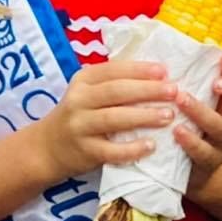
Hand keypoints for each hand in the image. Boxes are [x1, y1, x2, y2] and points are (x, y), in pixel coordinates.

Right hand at [34, 60, 179, 179]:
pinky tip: (151, 146)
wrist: (47, 147)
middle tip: (173, 91)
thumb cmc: (78, 116)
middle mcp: (78, 100)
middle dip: (147, 90)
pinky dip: (132, 148)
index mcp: (82, 81)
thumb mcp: (86, 93)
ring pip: (113, 118)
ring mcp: (79, 126)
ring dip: (143, 116)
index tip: (164, 71)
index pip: (112, 70)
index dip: (138, 70)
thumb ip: (113, 84)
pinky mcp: (85, 151)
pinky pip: (111, 150)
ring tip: (168, 115)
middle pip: (115, 92)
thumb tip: (158, 77)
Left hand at [175, 52, 221, 197]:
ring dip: (202, 111)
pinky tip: (176, 131)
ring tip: (181, 99)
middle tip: (216, 82)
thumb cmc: (188, 124)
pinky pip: (204, 153)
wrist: (190, 172)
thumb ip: (184, 77)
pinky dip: (191, 141)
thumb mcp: (193, 99)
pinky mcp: (207, 164)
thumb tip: (158, 39)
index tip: (221, 57)